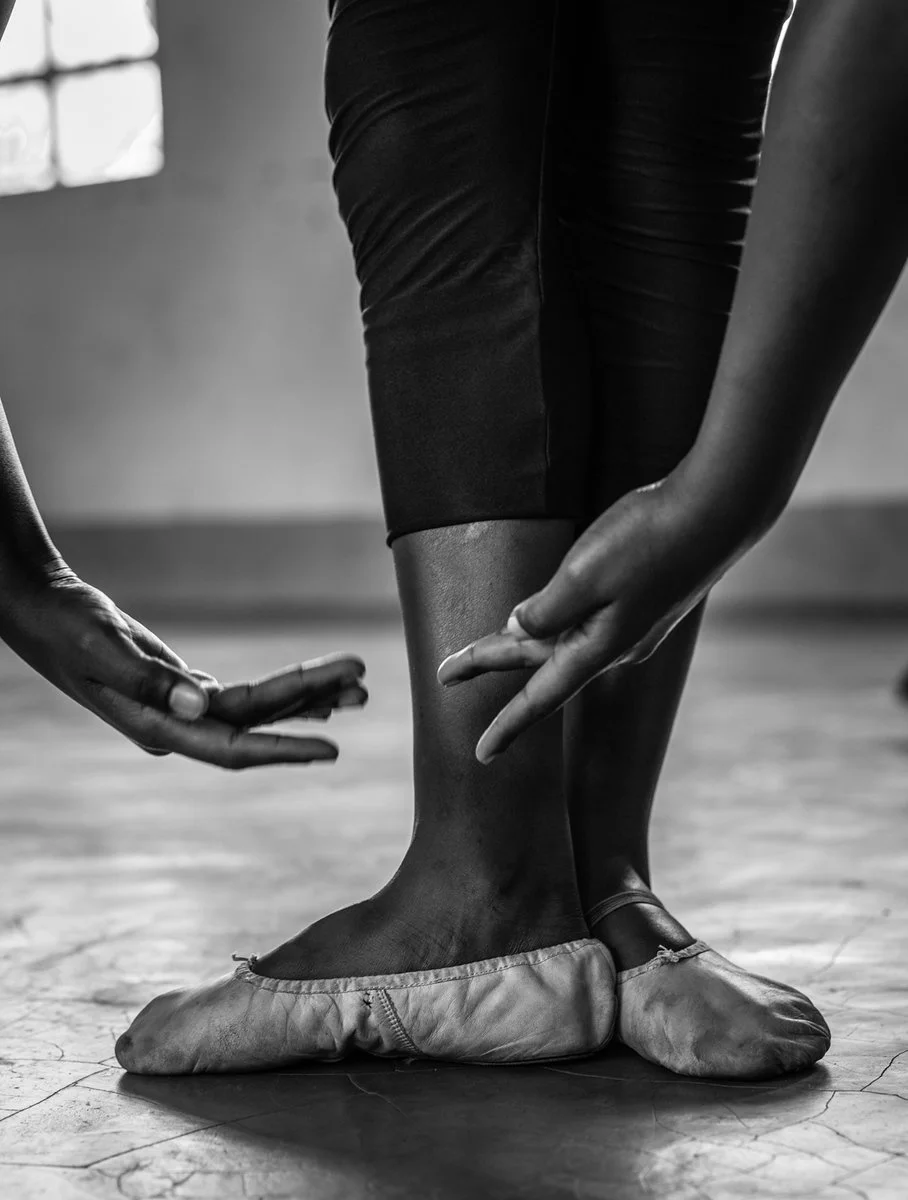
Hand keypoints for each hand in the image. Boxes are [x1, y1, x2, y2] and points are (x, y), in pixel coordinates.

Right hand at [0, 569, 366, 767]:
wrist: (41, 610)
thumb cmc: (63, 627)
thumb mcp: (100, 647)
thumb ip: (148, 677)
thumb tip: (199, 703)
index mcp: (157, 725)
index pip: (232, 745)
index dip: (283, 749)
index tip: (332, 751)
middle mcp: (176, 725)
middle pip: (257, 723)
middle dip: (311, 706)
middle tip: (364, 683)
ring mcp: (182, 710)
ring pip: (257, 710)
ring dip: (307, 699)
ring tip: (359, 688)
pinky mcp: (185, 689)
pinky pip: (245, 696)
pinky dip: (283, 690)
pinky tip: (320, 692)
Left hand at [438, 472, 755, 762]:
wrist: (718, 512)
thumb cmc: (650, 539)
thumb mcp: (583, 572)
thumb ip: (546, 608)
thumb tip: (519, 629)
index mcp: (599, 647)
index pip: (540, 697)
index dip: (507, 726)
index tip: (480, 754)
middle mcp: (614, 645)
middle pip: (538, 661)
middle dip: (489, 663)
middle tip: (444, 673)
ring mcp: (630, 625)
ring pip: (559, 637)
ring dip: (517, 641)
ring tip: (481, 646)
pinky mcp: (640, 602)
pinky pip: (580, 620)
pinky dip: (550, 622)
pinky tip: (541, 614)